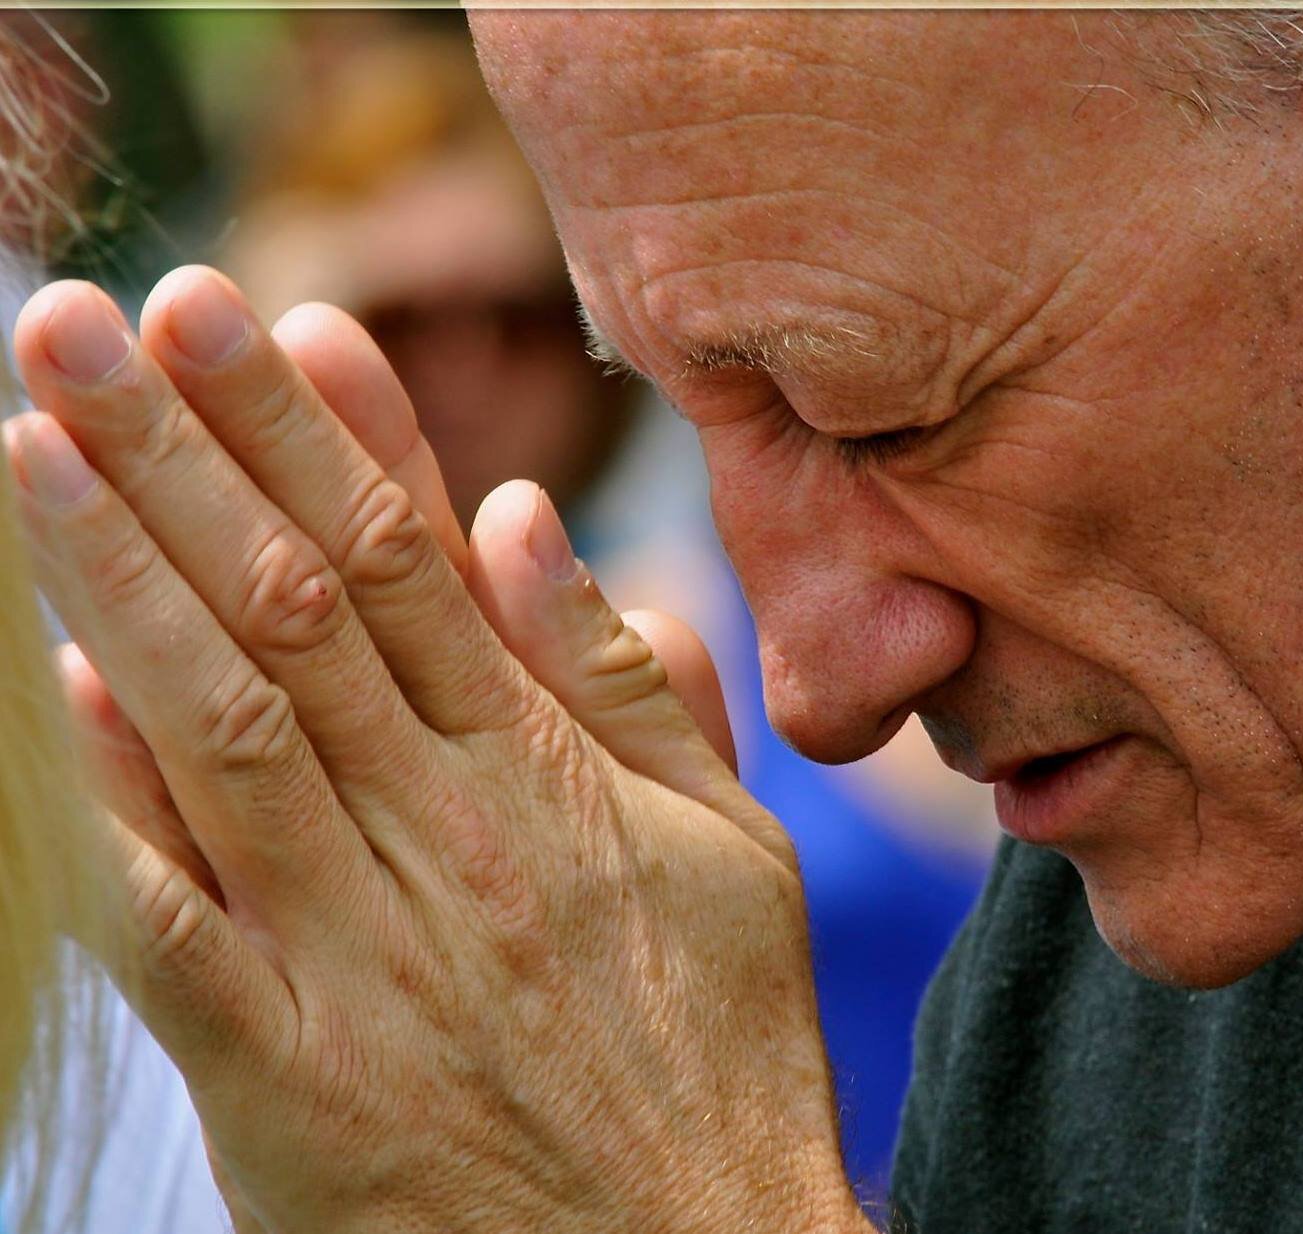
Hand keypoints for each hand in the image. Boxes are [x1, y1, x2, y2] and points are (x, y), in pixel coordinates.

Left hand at [5, 267, 866, 1233]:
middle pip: (299, 610)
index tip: (255, 313)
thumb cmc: (723, 1056)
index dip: (327, 429)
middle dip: (190, 448)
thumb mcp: (733, 854)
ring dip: (118, 569)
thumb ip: (631, 685)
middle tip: (93, 317)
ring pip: (223, 725)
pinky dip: (108, 796)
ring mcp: (361, 954)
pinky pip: (174, 920)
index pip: (417, 566)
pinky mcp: (288, 1074)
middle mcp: (451, 840)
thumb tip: (527, 523)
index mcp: (556, 781)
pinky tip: (50, 675)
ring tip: (32, 434)